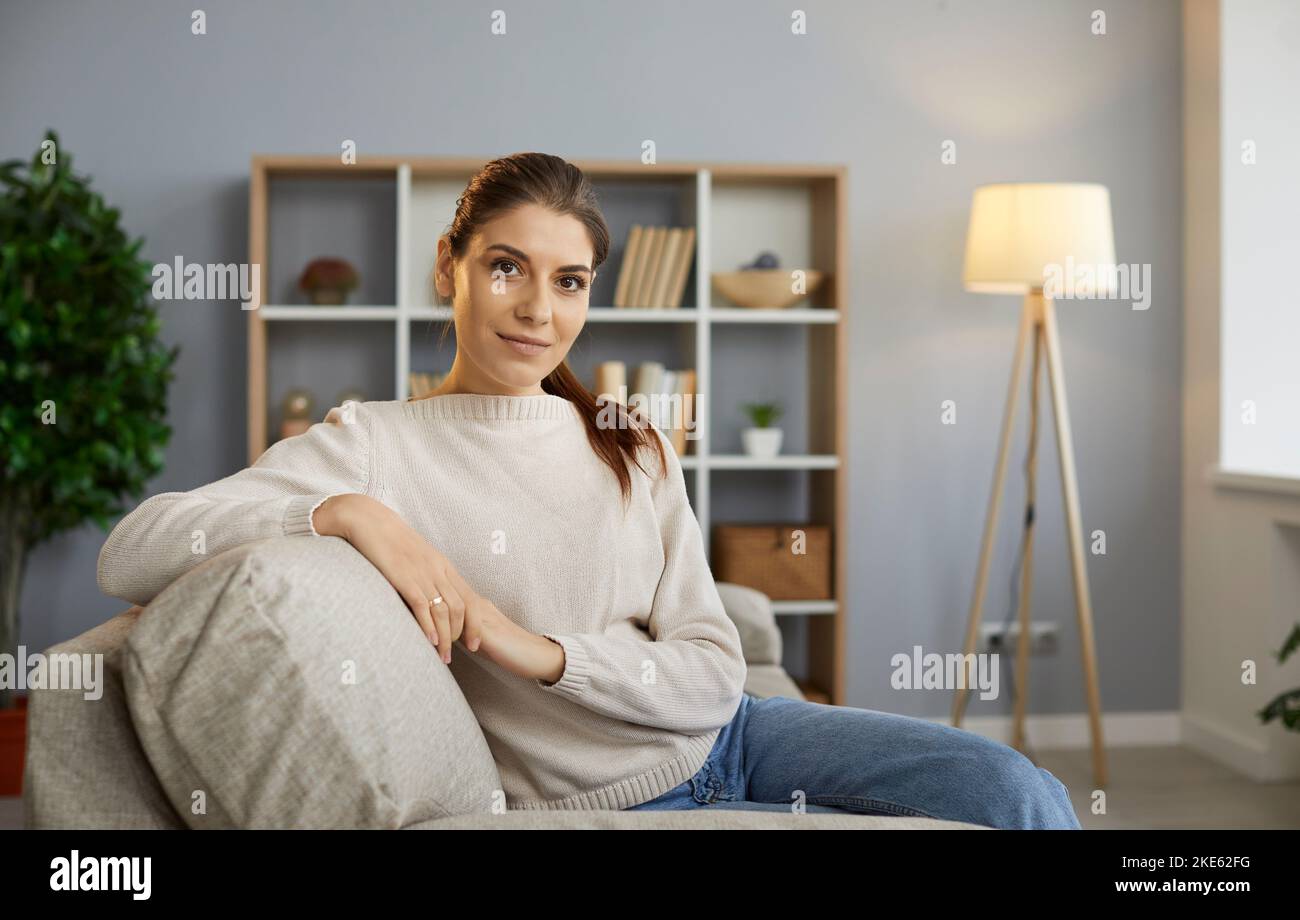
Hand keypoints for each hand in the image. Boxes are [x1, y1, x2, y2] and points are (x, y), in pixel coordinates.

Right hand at [314, 494, 486, 663]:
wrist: (368, 520)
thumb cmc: (389, 540)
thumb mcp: (415, 557)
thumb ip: (425, 576)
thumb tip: (428, 600)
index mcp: (443, 566)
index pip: (470, 599)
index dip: (475, 624)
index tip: (474, 645)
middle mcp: (438, 570)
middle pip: (461, 609)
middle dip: (462, 636)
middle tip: (455, 655)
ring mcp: (422, 573)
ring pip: (444, 611)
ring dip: (445, 638)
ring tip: (443, 657)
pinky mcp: (404, 577)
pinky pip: (422, 604)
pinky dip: (428, 625)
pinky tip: (429, 641)